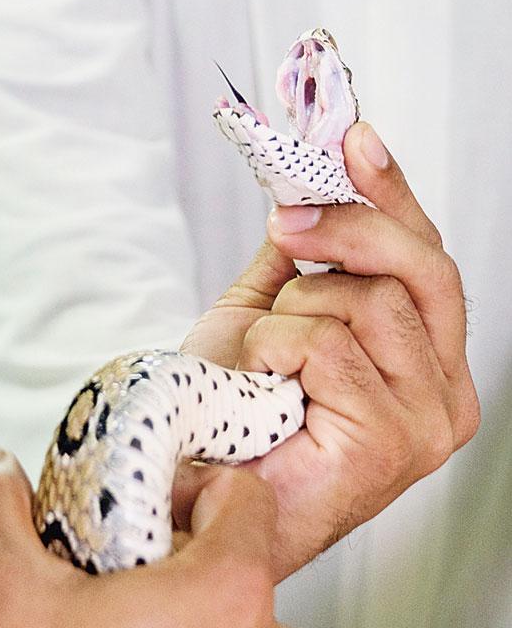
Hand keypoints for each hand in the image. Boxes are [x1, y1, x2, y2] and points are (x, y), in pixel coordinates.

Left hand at [181, 121, 478, 577]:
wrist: (183, 489)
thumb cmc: (226, 419)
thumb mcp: (269, 307)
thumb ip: (306, 250)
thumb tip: (313, 171)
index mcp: (428, 362)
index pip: (430, 256)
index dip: (392, 192)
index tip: (354, 138)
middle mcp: (443, 396)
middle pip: (423, 266)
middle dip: (349, 226)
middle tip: (287, 222)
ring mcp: (425, 427)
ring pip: (372, 300)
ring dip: (294, 312)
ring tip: (264, 356)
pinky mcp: (390, 446)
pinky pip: (331, 345)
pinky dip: (278, 349)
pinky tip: (261, 385)